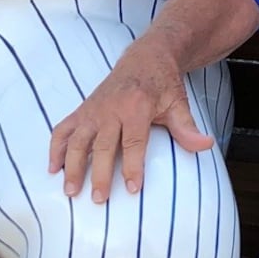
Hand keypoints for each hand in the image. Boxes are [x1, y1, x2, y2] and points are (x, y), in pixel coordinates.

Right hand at [47, 41, 212, 204]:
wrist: (145, 58)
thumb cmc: (163, 84)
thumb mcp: (178, 102)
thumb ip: (187, 127)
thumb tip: (206, 144)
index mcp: (136, 107)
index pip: (133, 141)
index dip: (133, 166)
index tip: (133, 189)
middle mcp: (111, 109)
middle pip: (103, 145)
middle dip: (100, 173)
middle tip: (99, 199)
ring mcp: (93, 110)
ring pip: (78, 139)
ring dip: (72, 165)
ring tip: (70, 190)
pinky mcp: (82, 110)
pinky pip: (63, 129)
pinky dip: (56, 148)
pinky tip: (53, 168)